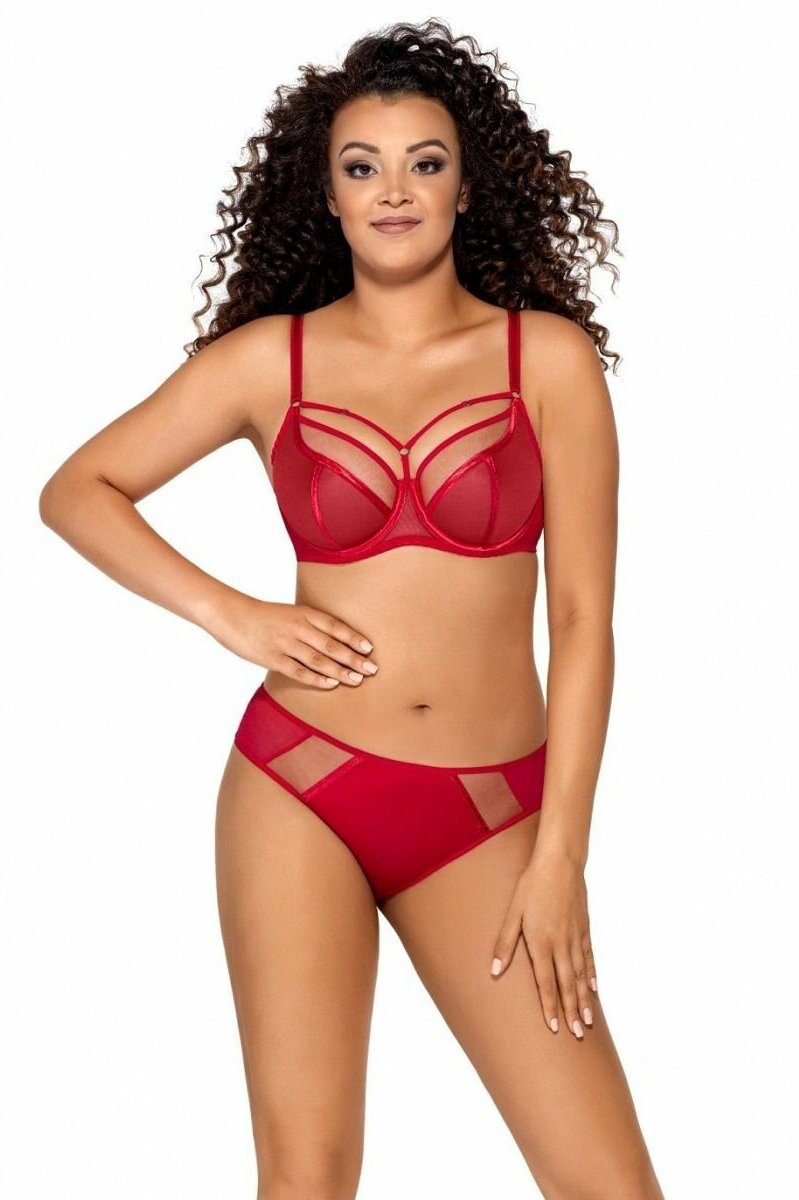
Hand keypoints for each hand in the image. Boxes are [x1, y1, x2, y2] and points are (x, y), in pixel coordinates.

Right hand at [206, 594, 378, 688]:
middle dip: (354, 658)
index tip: (369, 649)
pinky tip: (331, 684)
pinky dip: (316, 679)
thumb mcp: (290, 612)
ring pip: (318, 660)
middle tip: (373, 669)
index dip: (353, 638)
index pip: (335, 626)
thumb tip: (335, 640)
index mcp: (303, 613)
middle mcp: (297, 627)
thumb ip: (310, 624)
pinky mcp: (272, 659)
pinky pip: (298, 671)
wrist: (231, 614)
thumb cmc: (264, 615)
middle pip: (331, 645)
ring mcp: (285, 643)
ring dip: (340, 671)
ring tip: (357, 680)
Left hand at [489, 847, 597, 1039]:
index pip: (545, 982)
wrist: (560, 862)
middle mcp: (561, 944)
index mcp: (541, 942)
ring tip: (588, 1022)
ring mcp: (575, 937)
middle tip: (577, 1035)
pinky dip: (592, 975)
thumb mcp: (513, 912)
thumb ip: (504, 943)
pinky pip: (589, 958)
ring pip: (581, 975)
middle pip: (567, 984)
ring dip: (584, 1000)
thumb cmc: (532, 884)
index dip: (550, 1006)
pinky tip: (595, 989)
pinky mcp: (584, 928)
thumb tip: (493, 971)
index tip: (553, 1028)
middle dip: (571, 1011)